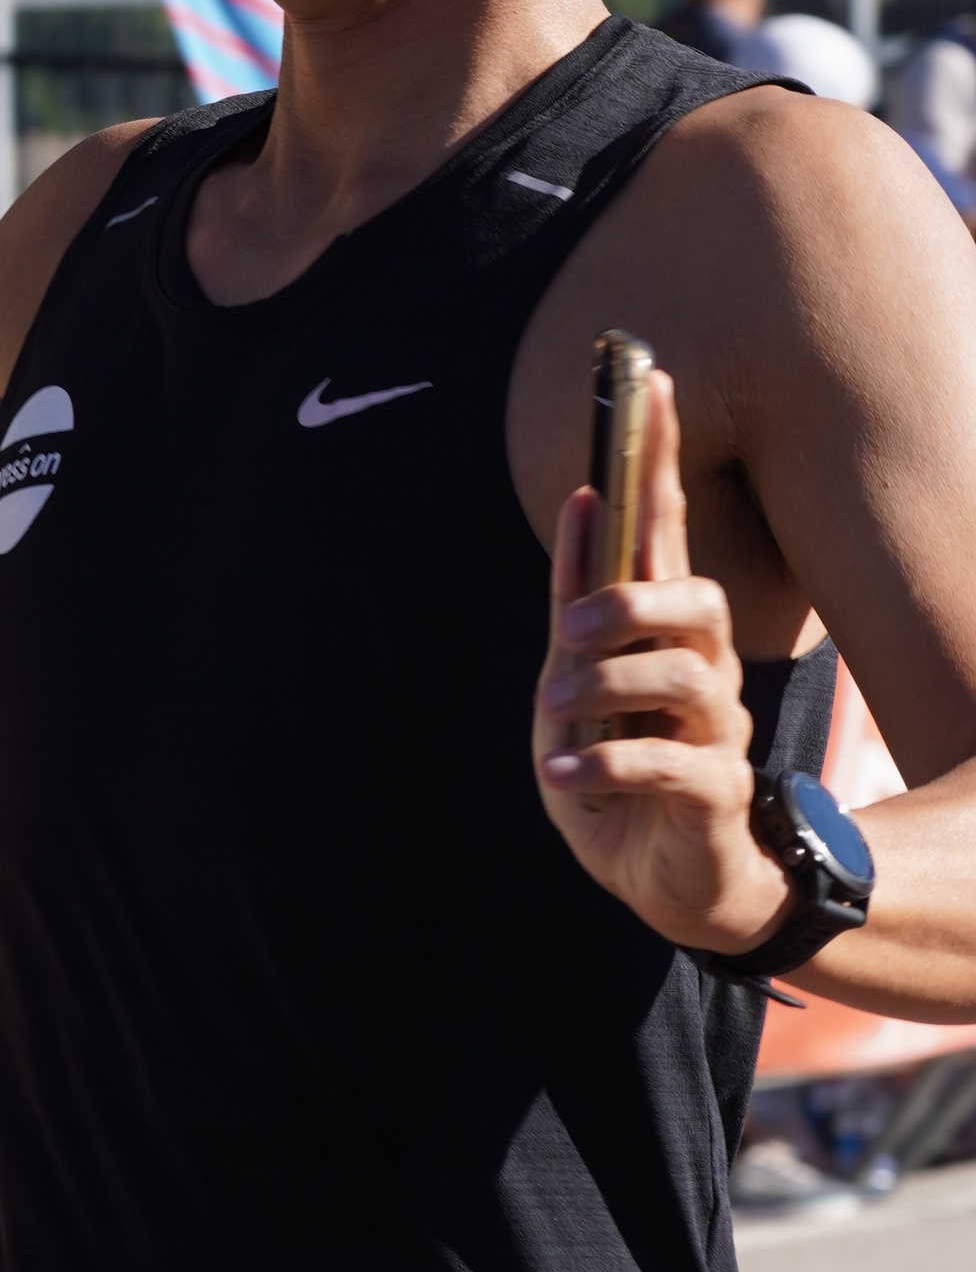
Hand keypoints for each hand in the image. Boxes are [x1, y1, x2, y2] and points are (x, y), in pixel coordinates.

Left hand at [532, 372, 791, 955]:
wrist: (662, 888)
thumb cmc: (617, 781)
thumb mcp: (568, 690)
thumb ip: (575, 604)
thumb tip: (581, 502)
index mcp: (661, 636)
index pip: (667, 530)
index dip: (660, 459)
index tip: (651, 383)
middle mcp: (701, 668)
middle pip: (693, 595)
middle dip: (626, 602)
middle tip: (568, 637)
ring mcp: (716, 731)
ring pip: (685, 674)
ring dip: (608, 686)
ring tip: (555, 719)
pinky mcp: (715, 794)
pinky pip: (670, 763)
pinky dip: (605, 765)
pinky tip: (564, 775)